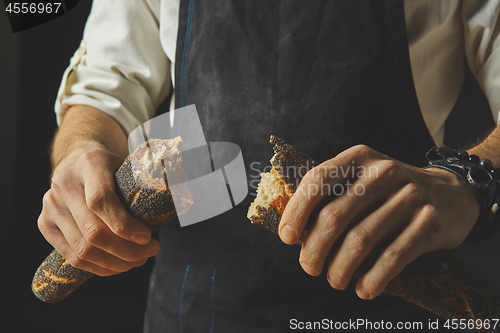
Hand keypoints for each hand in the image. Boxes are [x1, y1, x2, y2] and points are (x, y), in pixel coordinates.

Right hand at [38, 144, 159, 275]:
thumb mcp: (131, 164)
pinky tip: (118, 267)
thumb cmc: (112, 167)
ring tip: (138, 261)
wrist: (77, 159)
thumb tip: (189, 200)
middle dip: (127, 251)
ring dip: (115, 263)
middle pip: (93, 231)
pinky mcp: (44, 223)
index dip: (126, 226)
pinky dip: (98, 268)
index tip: (149, 238)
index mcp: (90, 163)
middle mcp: (64, 183)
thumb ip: (153, 179)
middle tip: (150, 253)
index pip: (102, 201)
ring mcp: (51, 205)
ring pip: (82, 249)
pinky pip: (70, 257)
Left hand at [278, 145, 479, 299]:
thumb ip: (331, 195)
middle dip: (314, 249)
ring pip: (360, 241)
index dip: (297, 211)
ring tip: (334, 280)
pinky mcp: (428, 221)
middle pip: (334, 216)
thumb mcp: (362, 178)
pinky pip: (393, 257)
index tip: (287, 237)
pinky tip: (364, 289)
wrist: (452, 193)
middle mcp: (383, 172)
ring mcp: (409, 196)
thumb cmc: (390, 191)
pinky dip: (373, 278)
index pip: (318, 180)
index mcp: (359, 158)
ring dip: (340, 268)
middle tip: (309, 267)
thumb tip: (292, 229)